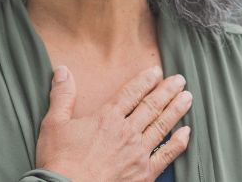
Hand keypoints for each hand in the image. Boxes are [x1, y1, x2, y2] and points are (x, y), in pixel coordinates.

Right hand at [34, 65, 192, 180]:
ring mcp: (138, 153)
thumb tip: (63, 71)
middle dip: (167, 91)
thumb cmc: (59, 162)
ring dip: (176, 110)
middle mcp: (127, 132)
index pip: (131, 93)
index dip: (145, 80)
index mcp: (107, 118)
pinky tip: (186, 133)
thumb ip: (62, 96)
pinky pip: (166, 155)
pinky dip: (178, 143)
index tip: (156, 71)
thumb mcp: (54, 124)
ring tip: (187, 97)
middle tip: (180, 79)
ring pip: (162, 125)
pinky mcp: (144, 173)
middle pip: (152, 106)